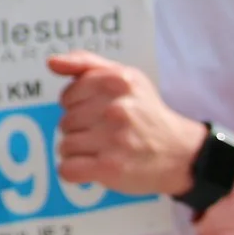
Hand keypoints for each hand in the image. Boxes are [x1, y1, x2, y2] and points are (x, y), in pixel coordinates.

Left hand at [48, 51, 203, 197]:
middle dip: (82, 130)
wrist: (181, 152)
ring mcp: (113, 139)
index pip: (67, 96)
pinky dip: (75, 172)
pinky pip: (67, 169)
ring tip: (105, 150)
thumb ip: (85, 63)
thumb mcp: (124, 77)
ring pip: (65, 146)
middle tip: (108, 134)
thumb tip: (52, 62)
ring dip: (80, 152)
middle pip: (66, 122)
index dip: (79, 107)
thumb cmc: (146, 112)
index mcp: (116, 81)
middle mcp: (116, 108)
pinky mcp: (111, 168)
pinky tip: (94, 167)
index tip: (100, 113)